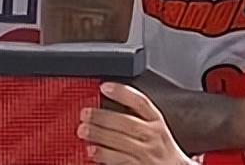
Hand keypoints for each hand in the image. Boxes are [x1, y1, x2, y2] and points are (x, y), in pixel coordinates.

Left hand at [78, 82, 192, 164]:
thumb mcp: (155, 126)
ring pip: (122, 142)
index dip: (122, 93)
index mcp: (156, 122)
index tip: (104, 87)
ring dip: (100, 136)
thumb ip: (136, 114)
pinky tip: (92, 151)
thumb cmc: (160, 147)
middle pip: (127, 123)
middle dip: (103, 117)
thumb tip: (106, 100)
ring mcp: (147, 154)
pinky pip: (121, 161)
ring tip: (83, 130)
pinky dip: (105, 156)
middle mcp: (153, 136)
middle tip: (85, 113)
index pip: (141, 102)